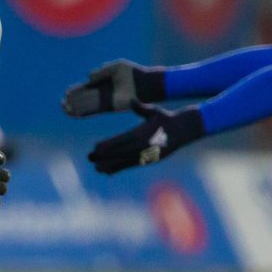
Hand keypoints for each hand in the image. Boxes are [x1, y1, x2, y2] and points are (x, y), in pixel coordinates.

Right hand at [62, 59, 164, 116]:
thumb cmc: (133, 72)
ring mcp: (106, 100)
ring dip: (76, 108)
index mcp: (102, 82)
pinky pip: (94, 110)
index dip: (76, 91)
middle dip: (73, 101)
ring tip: (65, 109)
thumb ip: (101, 70)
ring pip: (87, 105)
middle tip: (63, 103)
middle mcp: (102, 93)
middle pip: (84, 98)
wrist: (146, 83)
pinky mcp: (111, 107)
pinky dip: (84, 112)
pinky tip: (75, 113)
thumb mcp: (115, 67)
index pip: (85, 88)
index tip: (66, 94)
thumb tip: (89, 77)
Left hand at [88, 102, 203, 173]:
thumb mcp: (154, 111)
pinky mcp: (148, 160)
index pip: (121, 141)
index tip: (95, 148)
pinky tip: (108, 171)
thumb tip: (132, 100)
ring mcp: (145, 155)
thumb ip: (141, 108)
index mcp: (141, 134)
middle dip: (104, 156)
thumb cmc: (166, 118)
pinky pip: (131, 165)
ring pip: (124, 161)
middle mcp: (142, 146)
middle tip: (89, 158)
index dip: (108, 145)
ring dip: (110, 165)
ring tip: (97, 168)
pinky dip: (119, 168)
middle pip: (119, 152)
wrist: (182, 131)